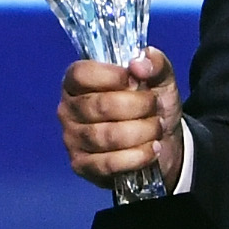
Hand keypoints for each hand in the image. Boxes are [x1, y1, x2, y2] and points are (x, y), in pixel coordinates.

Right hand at [59, 47, 183, 189]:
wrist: (160, 142)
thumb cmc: (150, 105)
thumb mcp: (159, 78)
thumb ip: (154, 63)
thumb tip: (139, 63)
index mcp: (77, 81)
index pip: (81, 74)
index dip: (112, 76)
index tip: (136, 81)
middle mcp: (68, 109)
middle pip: (100, 106)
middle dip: (138, 106)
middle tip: (154, 107)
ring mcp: (72, 139)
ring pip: (107, 136)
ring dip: (142, 132)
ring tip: (156, 128)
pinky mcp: (82, 166)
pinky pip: (108, 163)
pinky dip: (137, 156)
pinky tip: (152, 149)